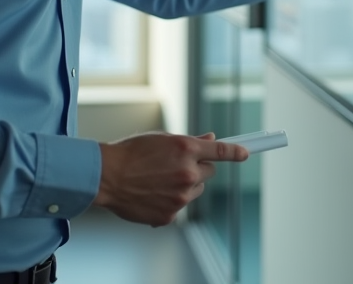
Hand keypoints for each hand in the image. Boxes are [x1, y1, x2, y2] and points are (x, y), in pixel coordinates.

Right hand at [94, 132, 247, 226]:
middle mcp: (187, 173)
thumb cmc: (130, 154)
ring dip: (186, 185)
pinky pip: (180, 206)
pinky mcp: (170, 214)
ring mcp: (180, 196)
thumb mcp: (161, 138)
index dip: (236, 152)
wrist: (107, 177)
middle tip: (176, 166)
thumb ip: (189, 142)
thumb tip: (209, 140)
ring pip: (195, 190)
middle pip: (208, 172)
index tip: (245, 153)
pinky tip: (153, 193)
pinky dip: (171, 201)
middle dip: (198, 168)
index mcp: (186, 149)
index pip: (220, 151)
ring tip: (160, 180)